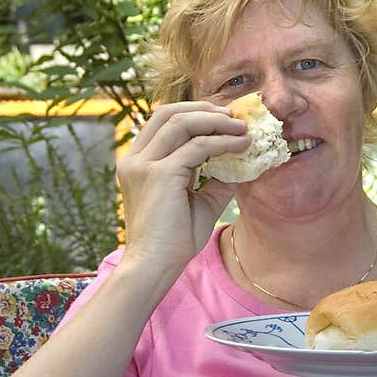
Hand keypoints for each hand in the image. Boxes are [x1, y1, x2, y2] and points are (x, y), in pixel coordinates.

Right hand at [116, 101, 248, 277]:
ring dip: (216, 121)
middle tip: (234, 116)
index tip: (223, 118)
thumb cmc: (173, 241)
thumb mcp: (198, 202)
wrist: (155, 267)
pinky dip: (222, 142)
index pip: (162, 122)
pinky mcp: (159, 175)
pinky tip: (241, 145)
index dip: (194, 113)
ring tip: (242, 128)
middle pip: (167, 112)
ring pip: (181, 122)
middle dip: (204, 109)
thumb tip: (242, 161)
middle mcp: (134, 159)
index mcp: (137, 162)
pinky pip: (196, 147)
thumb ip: (215, 179)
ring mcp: (144, 165)